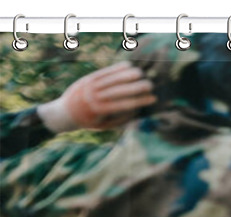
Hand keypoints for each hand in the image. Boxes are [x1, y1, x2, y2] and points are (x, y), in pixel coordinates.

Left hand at [38, 62, 156, 132]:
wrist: (66, 112)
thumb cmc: (90, 122)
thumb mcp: (105, 125)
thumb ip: (121, 118)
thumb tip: (138, 109)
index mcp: (99, 111)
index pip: (123, 104)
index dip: (139, 101)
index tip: (151, 98)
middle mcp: (94, 96)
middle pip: (118, 90)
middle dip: (135, 87)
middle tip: (150, 85)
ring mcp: (90, 86)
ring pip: (111, 78)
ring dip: (127, 75)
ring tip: (141, 73)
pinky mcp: (89, 78)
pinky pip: (105, 72)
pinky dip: (116, 68)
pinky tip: (128, 65)